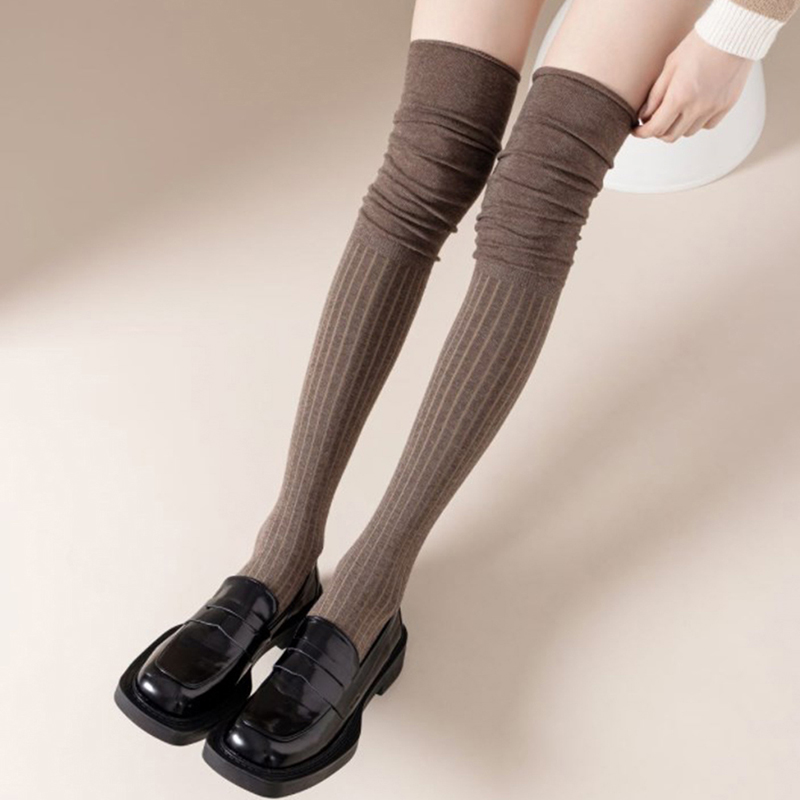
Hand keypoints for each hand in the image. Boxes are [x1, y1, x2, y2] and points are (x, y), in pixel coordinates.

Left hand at [634, 30, 753, 141]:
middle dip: (658, 131)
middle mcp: (697, 108)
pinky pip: (707, 125)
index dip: (642, 133)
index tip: (637, 130)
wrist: (732, 34)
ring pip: (688, 132)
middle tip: (654, 121)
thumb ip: (655, 95)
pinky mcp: (727, 105)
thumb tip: (644, 115)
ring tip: (676, 112)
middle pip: (670, 136)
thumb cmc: (701, 44)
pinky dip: (697, 122)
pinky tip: (694, 109)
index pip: (655, 128)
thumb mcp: (670, 66)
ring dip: (678, 126)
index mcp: (679, 97)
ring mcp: (713, 108)